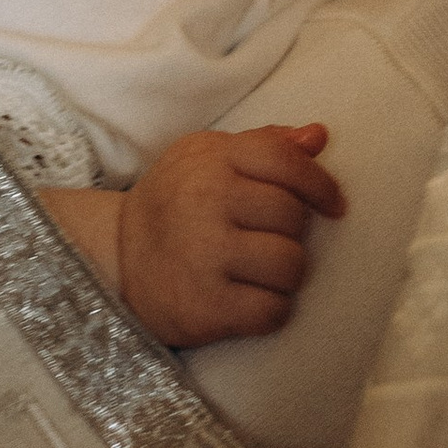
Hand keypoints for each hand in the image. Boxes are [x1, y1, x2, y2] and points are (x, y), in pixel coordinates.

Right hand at [41, 124, 344, 346]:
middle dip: (291, 233)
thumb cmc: (174, 204)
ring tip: (259, 271)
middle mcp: (206, 203)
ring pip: (291, 265)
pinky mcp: (205, 307)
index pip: (286, 162)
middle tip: (266, 240)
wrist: (114, 260)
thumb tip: (319, 136)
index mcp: (211, 160)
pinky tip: (250, 300)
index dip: (320, 185)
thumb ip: (263, 144)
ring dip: (285, 274)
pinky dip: (272, 310)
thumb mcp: (204, 158)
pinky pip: (273, 311)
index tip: (333, 206)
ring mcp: (204, 257)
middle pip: (293, 217)